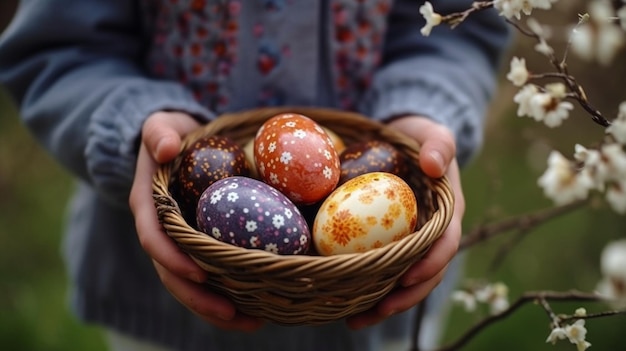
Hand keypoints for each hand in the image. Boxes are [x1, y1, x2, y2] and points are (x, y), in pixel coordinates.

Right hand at [129, 111, 263, 330]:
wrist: (174, 145)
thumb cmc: (170, 134)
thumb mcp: (160, 125)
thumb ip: (158, 132)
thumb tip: (165, 148)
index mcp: (148, 206)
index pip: (154, 238)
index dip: (173, 258)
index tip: (200, 271)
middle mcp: (160, 232)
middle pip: (173, 273)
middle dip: (199, 298)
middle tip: (233, 313)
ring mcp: (179, 244)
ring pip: (192, 284)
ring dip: (218, 308)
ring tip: (252, 322)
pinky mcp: (199, 247)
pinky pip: (211, 276)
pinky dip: (231, 295)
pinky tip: (259, 307)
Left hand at [346, 115, 464, 328]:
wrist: (405, 142)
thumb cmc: (420, 139)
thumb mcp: (433, 134)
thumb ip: (440, 144)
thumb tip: (434, 166)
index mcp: (448, 213)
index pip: (446, 244)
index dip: (430, 263)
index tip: (408, 277)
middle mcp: (432, 234)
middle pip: (425, 274)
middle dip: (405, 296)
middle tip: (378, 309)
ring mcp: (411, 242)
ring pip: (403, 281)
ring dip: (383, 302)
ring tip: (355, 319)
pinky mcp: (390, 243)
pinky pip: (382, 269)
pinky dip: (367, 288)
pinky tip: (344, 302)